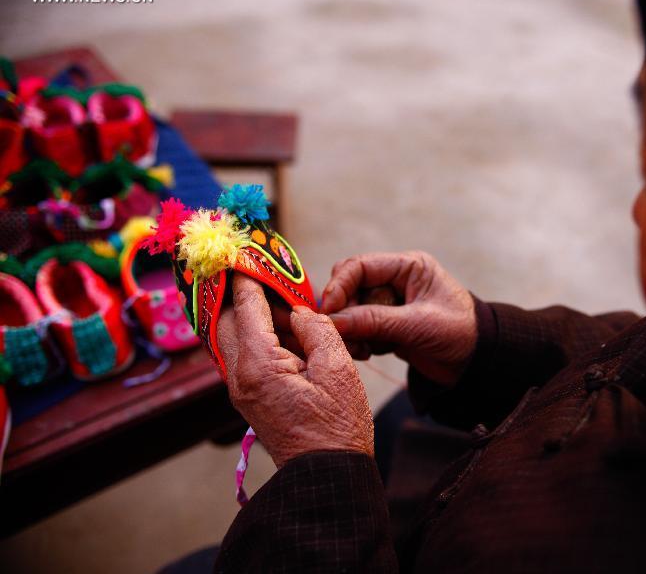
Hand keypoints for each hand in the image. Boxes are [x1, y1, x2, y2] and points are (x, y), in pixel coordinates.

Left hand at [217, 274, 372, 467]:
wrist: (326, 475)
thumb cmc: (338, 426)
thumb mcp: (337, 369)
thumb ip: (316, 329)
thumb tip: (299, 312)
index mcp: (258, 365)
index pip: (245, 307)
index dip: (248, 277)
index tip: (246, 253)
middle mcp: (238, 376)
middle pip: (225, 320)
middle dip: (238, 293)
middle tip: (258, 272)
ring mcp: (240, 390)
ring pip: (230, 338)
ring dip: (247, 315)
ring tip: (276, 299)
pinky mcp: (249, 398)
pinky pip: (241, 356)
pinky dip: (254, 335)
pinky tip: (281, 330)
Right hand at [320, 251, 476, 387]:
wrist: (478, 365)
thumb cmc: (460, 334)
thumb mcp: (417, 325)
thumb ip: (375, 321)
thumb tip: (332, 321)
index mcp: (408, 267)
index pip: (359, 266)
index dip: (339, 286)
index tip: (327, 311)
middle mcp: (396, 281)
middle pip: (350, 288)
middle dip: (345, 313)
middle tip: (343, 336)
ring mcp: (390, 305)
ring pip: (351, 312)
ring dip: (351, 332)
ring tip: (363, 351)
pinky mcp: (387, 326)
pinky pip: (359, 330)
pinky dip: (359, 342)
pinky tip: (370, 354)